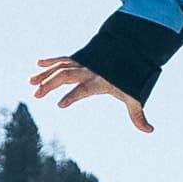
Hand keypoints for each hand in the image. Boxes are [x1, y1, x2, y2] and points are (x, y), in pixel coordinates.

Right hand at [27, 55, 149, 132]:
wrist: (134, 50)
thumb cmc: (132, 76)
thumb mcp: (135, 96)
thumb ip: (138, 115)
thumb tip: (151, 131)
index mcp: (99, 82)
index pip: (83, 90)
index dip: (72, 97)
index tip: (60, 105)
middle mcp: (89, 71)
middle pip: (66, 76)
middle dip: (50, 85)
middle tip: (37, 95)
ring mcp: (83, 63)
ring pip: (61, 67)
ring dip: (45, 75)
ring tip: (31, 83)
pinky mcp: (80, 58)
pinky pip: (63, 59)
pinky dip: (51, 61)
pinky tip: (38, 63)